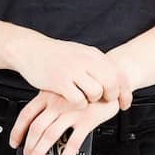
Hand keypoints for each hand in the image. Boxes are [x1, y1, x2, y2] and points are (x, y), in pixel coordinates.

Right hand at [6, 29, 132, 111]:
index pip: (118, 74)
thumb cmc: (55, 55)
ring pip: (96, 92)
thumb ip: (96, 65)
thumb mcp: (80, 53)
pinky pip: (78, 100)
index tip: (124, 103)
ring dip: (93, 100)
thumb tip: (114, 79)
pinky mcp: (60, 81)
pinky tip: (73, 100)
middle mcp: (86, 60)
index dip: (125, 92)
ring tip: (85, 98)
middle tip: (104, 101)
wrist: (30, 49)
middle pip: (111, 83)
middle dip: (111, 97)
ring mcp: (73, 70)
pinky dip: (79, 105)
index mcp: (93, 54)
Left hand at [10, 90, 122, 154]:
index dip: (17, 131)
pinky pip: (73, 143)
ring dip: (40, 153)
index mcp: (48, 96)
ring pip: (50, 136)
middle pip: (36, 128)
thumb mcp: (62, 90)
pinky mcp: (86, 121)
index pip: (26, 115)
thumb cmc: (85, 87)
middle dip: (28, 147)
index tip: (14, 143)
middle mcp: (57, 104)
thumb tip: (38, 123)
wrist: (108, 79)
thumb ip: (50, 103)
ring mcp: (71, 112)